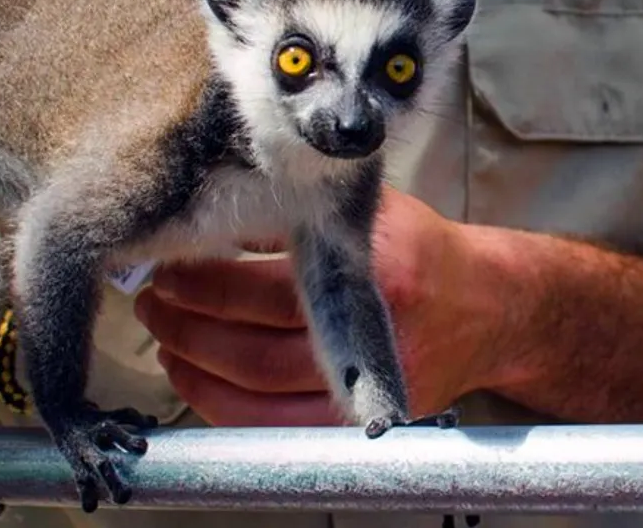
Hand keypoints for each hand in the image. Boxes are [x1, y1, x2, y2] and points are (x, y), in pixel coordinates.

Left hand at [133, 187, 499, 426]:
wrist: (488, 306)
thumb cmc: (423, 250)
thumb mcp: (367, 213)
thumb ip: (300, 215)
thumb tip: (215, 220)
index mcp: (372, 270)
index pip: (263, 286)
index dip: (202, 282)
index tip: (167, 267)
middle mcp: (371, 331)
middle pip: (252, 348)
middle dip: (185, 326)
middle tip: (153, 303)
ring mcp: (369, 381)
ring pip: (258, 391)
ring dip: (195, 367)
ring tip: (165, 339)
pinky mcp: (365, 415)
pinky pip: (278, 428)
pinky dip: (226, 408)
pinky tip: (199, 380)